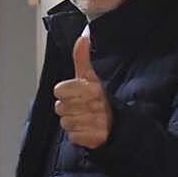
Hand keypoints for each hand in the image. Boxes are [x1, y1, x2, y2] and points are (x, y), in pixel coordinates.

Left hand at [52, 32, 110, 148]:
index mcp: (91, 87)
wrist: (119, 124)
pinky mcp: (94, 138)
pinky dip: (78, 135)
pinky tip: (87, 129)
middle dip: (68, 108)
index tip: (76, 93)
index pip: (58, 90)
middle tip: (82, 107)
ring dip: (73, 122)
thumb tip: (82, 38)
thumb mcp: (91, 77)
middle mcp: (93, 104)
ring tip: (85, 118)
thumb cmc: (99, 98)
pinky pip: (72, 137)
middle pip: (59, 108)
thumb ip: (82, 59)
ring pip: (65, 123)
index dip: (65, 92)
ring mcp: (94, 122)